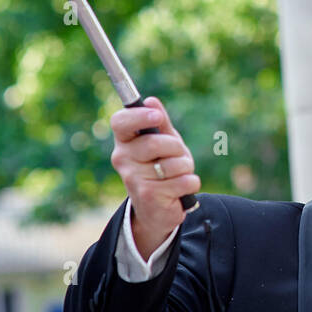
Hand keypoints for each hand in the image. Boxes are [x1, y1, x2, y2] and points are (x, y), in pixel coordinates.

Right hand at [109, 97, 199, 256]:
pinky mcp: (148, 195)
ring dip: (185, 168)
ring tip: (177, 175)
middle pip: (155, 143)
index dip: (139, 116)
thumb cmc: (161, 168)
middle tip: (176, 156)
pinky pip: (184, 181)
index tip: (156, 116)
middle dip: (176, 149)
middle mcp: (122, 159)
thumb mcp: (164, 142)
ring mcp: (133, 178)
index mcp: (124, 141)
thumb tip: (151, 101)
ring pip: (174, 164)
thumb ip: (160, 123)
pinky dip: (190, 183)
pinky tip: (179, 191)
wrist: (156, 211)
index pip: (120, 122)